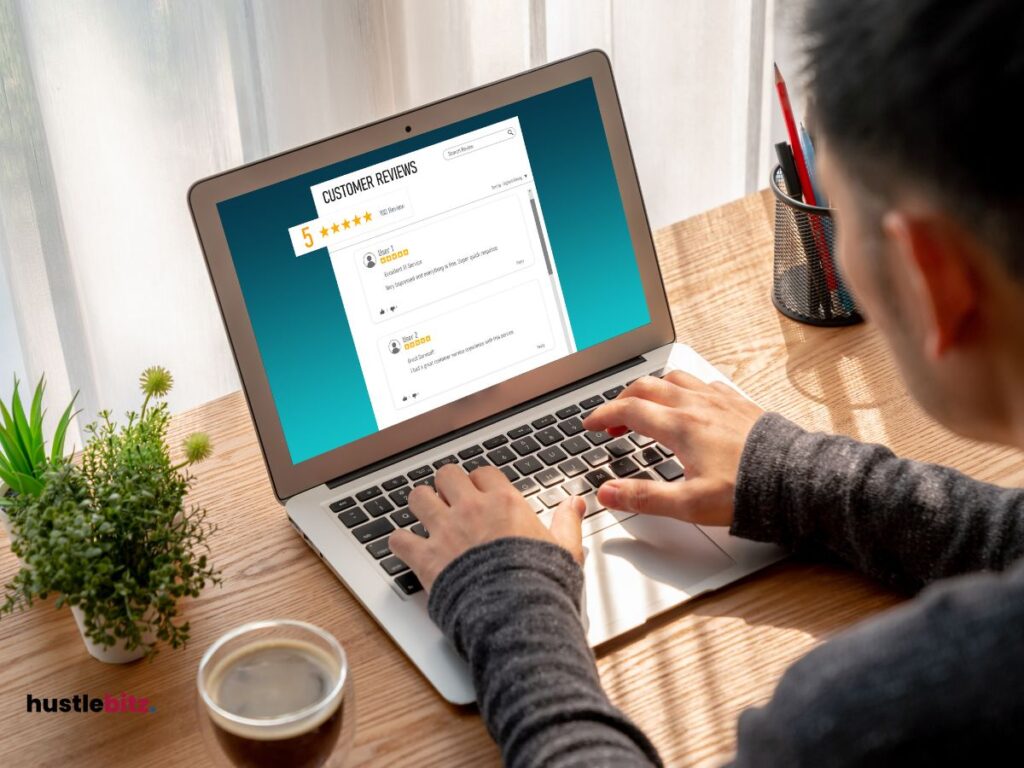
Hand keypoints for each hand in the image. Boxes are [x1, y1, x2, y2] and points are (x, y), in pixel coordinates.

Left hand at [389, 464, 586, 592]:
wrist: (516, 614)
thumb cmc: (541, 584)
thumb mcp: (565, 550)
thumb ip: (567, 522)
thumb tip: (574, 503)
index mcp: (505, 503)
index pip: (483, 473)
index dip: (479, 482)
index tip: (480, 492)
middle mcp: (471, 509)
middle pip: (447, 475)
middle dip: (446, 486)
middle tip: (450, 500)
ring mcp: (445, 530)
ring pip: (418, 497)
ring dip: (421, 505)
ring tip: (426, 515)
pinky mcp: (425, 557)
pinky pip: (398, 538)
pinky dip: (400, 542)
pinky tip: (407, 547)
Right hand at [581, 370, 762, 526]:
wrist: (796, 480)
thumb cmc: (748, 492)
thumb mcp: (689, 504)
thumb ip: (644, 497)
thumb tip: (607, 493)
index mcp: (680, 427)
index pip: (629, 410)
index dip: (603, 414)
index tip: (590, 424)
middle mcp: (697, 406)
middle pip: (647, 387)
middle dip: (622, 399)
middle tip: (612, 419)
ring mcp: (719, 401)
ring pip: (675, 378)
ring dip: (653, 388)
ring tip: (646, 406)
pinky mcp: (739, 403)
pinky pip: (704, 383)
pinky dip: (685, 389)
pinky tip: (689, 404)